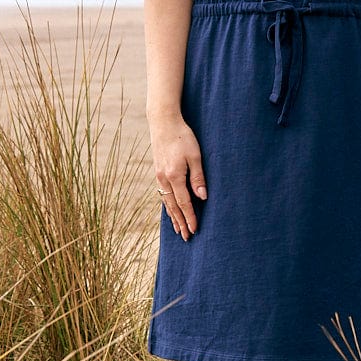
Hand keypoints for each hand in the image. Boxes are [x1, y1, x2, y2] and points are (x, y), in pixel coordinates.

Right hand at [150, 115, 206, 240]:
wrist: (163, 122)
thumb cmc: (183, 137)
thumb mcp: (195, 156)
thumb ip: (198, 177)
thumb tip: (203, 197)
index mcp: (174, 176)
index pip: (184, 203)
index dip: (190, 217)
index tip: (194, 230)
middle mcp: (164, 179)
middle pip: (173, 207)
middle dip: (180, 222)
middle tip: (186, 237)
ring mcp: (159, 176)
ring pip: (166, 202)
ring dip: (173, 217)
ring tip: (178, 229)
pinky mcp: (158, 171)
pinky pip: (162, 194)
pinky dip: (167, 205)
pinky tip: (170, 210)